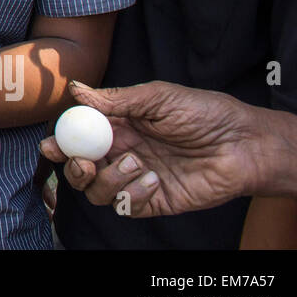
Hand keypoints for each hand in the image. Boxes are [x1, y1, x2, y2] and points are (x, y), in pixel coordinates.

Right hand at [39, 80, 263, 217]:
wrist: (245, 144)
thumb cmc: (206, 113)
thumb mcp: (159, 97)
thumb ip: (117, 99)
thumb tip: (77, 90)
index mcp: (119, 126)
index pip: (79, 137)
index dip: (61, 142)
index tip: (51, 144)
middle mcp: (123, 153)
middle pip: (80, 169)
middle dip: (74, 168)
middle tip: (85, 162)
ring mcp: (137, 178)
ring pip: (98, 191)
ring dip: (107, 179)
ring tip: (135, 163)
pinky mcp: (155, 200)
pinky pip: (127, 206)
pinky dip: (132, 195)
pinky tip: (153, 179)